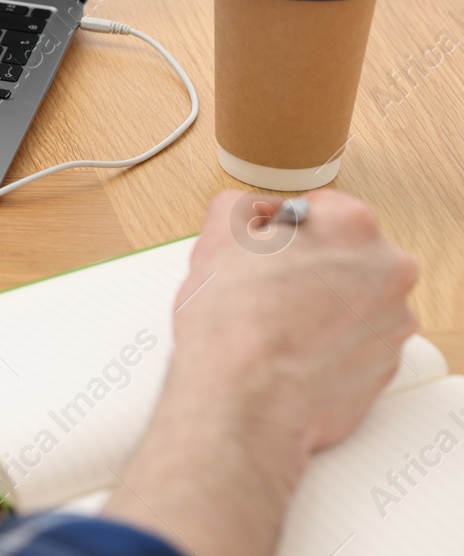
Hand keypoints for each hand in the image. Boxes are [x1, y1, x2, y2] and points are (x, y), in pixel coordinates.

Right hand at [102, 189, 418, 555]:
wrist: (246, 401)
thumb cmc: (233, 324)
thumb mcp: (216, 239)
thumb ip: (240, 208)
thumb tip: (253, 213)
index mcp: (350, 225)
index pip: (316, 209)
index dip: (279, 231)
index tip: (262, 251)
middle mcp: (387, 268)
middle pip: (342, 254)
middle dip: (307, 266)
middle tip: (266, 289)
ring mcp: (393, 320)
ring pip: (352, 298)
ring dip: (322, 304)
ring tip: (278, 326)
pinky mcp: (387, 364)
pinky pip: (357, 340)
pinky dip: (330, 342)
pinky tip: (294, 351)